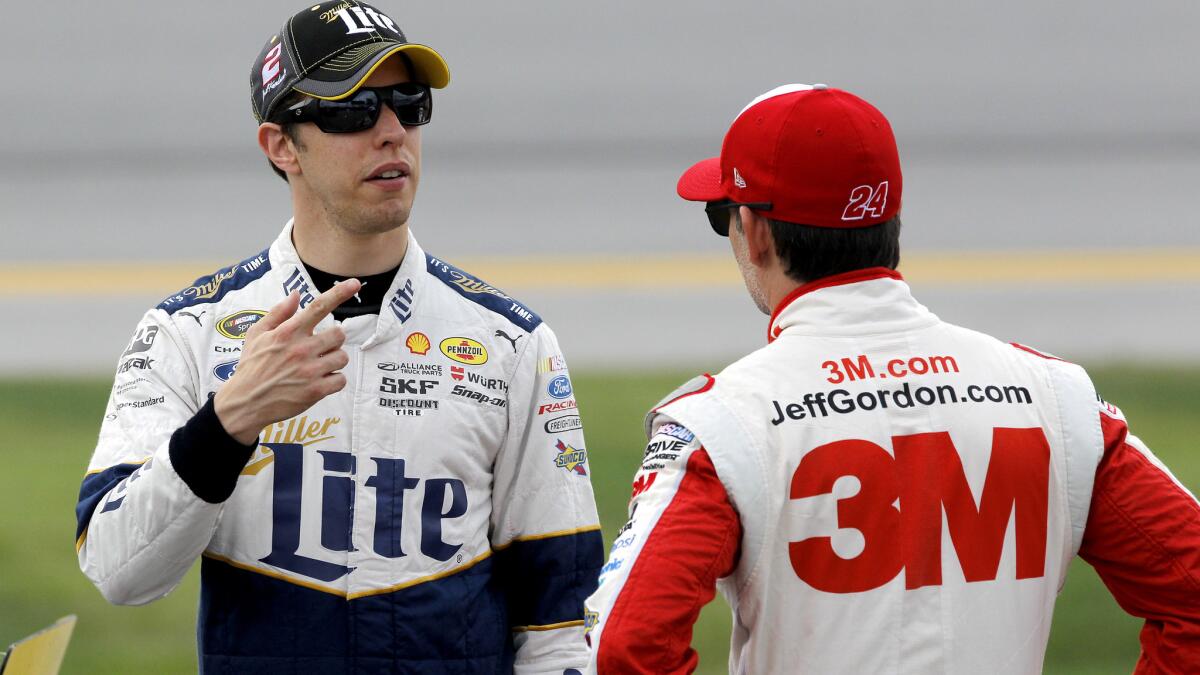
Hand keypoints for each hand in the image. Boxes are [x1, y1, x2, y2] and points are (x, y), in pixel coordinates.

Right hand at [213, 280, 361, 444]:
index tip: (356, 284)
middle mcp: (301, 349)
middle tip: (318, 348)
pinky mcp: (315, 391)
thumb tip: (296, 294)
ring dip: (334, 360)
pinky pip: (341, 379)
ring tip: (317, 366)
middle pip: (339, 334)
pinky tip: (320, 381)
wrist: (245, 402)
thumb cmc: (252, 366)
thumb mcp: (256, 334)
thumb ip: (277, 313)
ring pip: (342, 357)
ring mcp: (309, 371)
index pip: (318, 307)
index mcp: (288, 332)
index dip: (340, 293)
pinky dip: (334, 380)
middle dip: (333, 340)